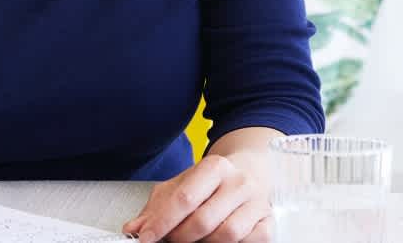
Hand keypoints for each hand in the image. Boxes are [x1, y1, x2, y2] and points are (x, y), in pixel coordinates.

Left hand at [122, 152, 272, 242]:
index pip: (185, 198)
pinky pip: (251, 242)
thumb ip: (157, 207)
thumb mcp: (181, 185)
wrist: (250, 172)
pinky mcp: (268, 221)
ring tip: (194, 239)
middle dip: (180, 236)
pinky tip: (219, 239)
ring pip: (228, 235)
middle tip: (170, 239)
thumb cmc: (212, 182)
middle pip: (204, 220)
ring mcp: (256, 202)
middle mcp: (238, 182)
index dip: (162, 222)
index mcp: (214, 167)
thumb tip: (134, 228)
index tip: (146, 237)